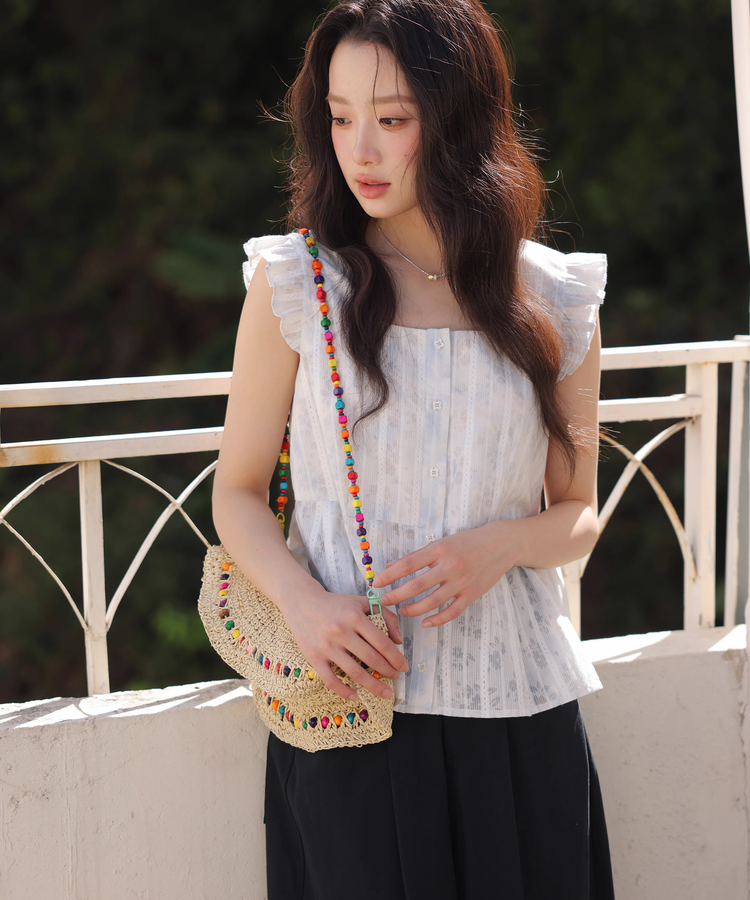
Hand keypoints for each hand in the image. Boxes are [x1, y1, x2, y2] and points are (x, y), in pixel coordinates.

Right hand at [278, 588, 408, 701]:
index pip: (382, 643)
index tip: (404, 667)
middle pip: (371, 659)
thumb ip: (386, 615)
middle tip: (396, 678)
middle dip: (388, 672)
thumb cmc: (337, 604)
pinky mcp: (313, 657)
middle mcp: (341, 631)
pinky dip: (344, 691)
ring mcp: (327, 646)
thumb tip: (398, 640)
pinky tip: (356, 695)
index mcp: (355, 617)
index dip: (396, 658)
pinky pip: (331, 680)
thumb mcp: (362, 602)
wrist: (302, 602)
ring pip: (355, 673)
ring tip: (385, 692)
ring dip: (373, 686)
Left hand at [372, 523, 518, 626]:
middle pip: (417, 585)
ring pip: (432, 601)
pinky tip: (425, 622)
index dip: (390, 575)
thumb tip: (391, 566)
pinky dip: (437, 619)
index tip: (377, 582)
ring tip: (402, 611)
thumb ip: (417, 556)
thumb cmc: (467, 542)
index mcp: (439, 549)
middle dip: (397, 595)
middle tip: (384, 600)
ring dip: (413, 609)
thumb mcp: (441, 542)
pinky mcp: (473, 593)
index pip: (408, 564)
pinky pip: (452, 611)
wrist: (501, 544)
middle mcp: (450, 565)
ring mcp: (462, 581)